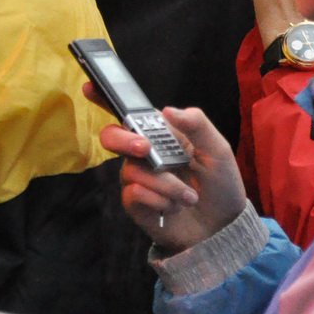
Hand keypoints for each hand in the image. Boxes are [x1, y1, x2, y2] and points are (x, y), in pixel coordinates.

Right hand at [85, 88, 247, 253]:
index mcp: (161, 134)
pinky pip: (134, 194)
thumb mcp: (217, 149)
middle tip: (145, 149)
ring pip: (132, 170)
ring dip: (165, 185)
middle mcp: (143, 153)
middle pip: (112, 137)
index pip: (129, 112)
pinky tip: (175, 207)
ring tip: (189, 197)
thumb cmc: (220, 183)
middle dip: (124, 140)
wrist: (224, 226)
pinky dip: (160, 200)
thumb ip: (197, 124)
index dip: (104, 97)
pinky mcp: (136, 203)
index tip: (88, 86)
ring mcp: (137, 178)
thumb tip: (167, 109)